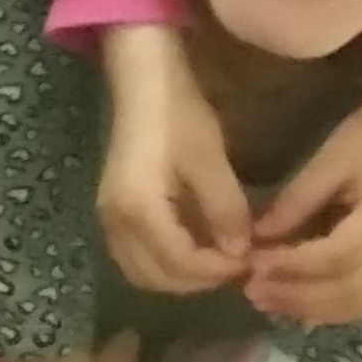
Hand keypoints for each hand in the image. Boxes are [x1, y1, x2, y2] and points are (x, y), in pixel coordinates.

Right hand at [93, 24, 250, 296]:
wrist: (143, 82)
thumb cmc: (178, 115)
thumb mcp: (210, 161)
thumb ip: (225, 211)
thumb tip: (240, 251)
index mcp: (138, 209)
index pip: (180, 264)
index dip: (218, 270)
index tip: (251, 260)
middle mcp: (115, 221)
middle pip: (155, 278)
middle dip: (198, 280)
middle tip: (236, 263)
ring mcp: (109, 217)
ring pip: (142, 271)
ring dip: (180, 275)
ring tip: (217, 258)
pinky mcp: (113, 210)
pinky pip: (136, 255)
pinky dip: (165, 261)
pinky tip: (195, 243)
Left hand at [248, 64, 361, 326]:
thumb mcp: (327, 162)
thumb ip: (294, 203)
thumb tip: (254, 239)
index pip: (335, 256)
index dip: (291, 265)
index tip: (251, 264)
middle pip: (349, 290)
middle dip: (296, 295)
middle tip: (249, 289)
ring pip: (359, 304)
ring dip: (311, 309)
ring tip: (267, 299)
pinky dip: (332, 309)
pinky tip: (297, 304)